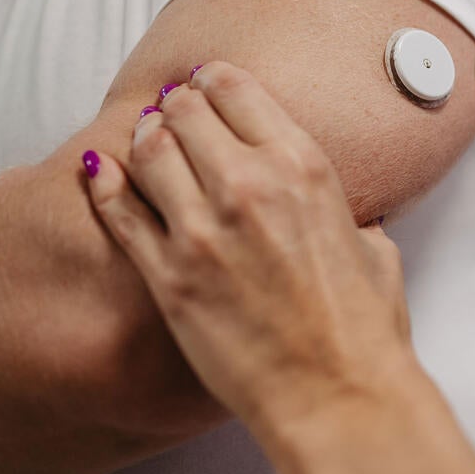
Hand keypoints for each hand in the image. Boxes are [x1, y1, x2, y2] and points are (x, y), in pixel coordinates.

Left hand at [83, 62, 416, 437]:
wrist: (337, 394)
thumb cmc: (363, 328)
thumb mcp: (375, 246)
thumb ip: (350, 215)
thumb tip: (347, 216)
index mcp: (304, 167)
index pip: (237, 88)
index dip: (213, 80)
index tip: (206, 84)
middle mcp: (250, 186)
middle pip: (184, 110)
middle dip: (177, 105)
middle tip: (174, 112)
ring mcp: (203, 231)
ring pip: (148, 151)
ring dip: (145, 138)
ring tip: (147, 142)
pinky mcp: (169, 277)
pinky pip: (119, 212)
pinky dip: (104, 184)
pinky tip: (99, 172)